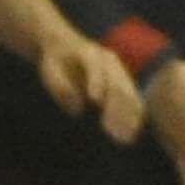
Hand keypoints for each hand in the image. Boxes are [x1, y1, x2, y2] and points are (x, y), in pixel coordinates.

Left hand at [37, 29, 145, 143]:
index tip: (95, 101)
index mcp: (89, 52)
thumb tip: (77, 108)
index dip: (96, 82)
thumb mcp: (50, 71)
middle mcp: (109, 60)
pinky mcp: (124, 82)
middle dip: (116, 107)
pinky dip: (133, 116)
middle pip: (116, 83)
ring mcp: (119, 70)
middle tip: (113, 131)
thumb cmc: (57, 62)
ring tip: (126, 138)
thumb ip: (61, 87)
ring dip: (128, 116)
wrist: (66, 46)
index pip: (95, 67)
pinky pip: (132, 99)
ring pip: (128, 93)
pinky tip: (132, 133)